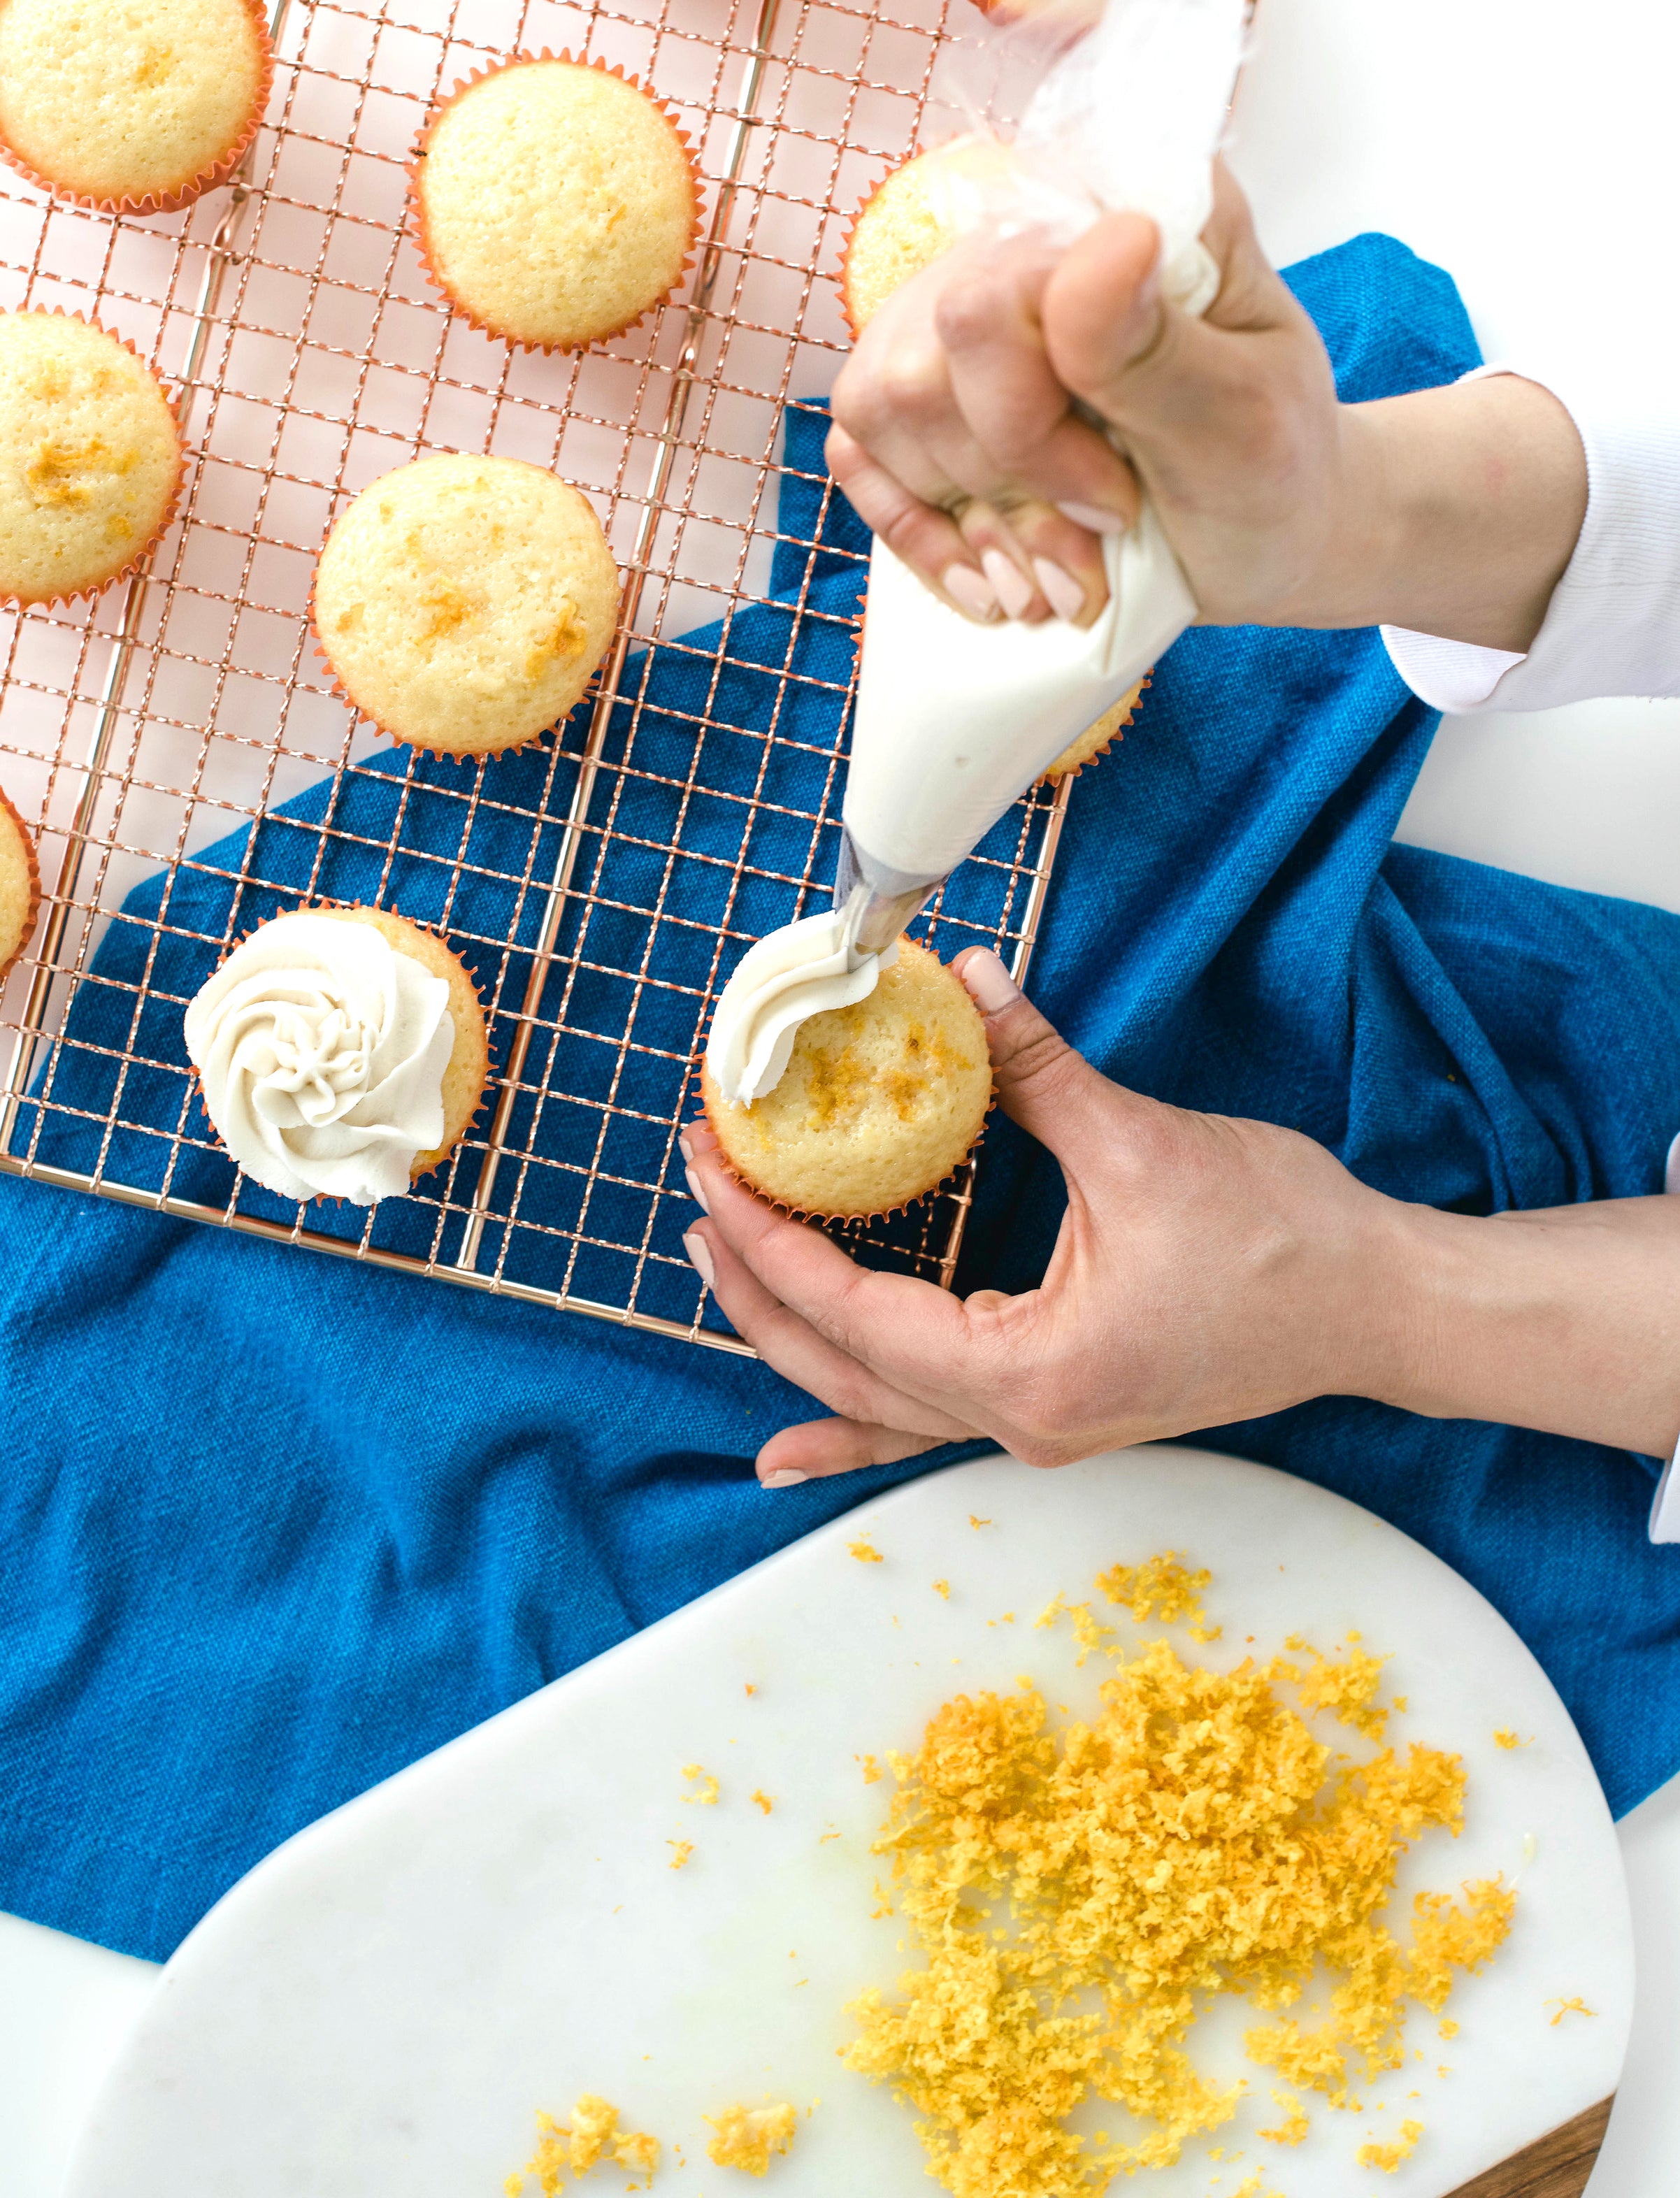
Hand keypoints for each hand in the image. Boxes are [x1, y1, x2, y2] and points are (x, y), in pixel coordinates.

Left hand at [678, 948, 1418, 1481]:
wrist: (1378, 1306)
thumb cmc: (1282, 1243)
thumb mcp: (1142, 1148)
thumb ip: (1037, 1070)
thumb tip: (970, 984)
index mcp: (1029, 1374)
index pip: (853, 1315)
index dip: (769, 1242)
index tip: (712, 1172)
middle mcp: (1022, 1421)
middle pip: (844, 1370)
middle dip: (756, 1286)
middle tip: (695, 1203)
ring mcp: (1041, 1423)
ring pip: (878, 1400)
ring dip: (793, 1341)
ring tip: (720, 1278)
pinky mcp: (1061, 1403)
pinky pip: (928, 1419)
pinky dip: (853, 1424)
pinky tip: (792, 1449)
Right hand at [829, 163, 1587, 651]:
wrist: (1258, 535)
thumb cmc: (1267, 472)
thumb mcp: (1243, 422)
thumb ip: (1158, 346)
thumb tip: (1107, 240)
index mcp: (1123, 210)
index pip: (994, 293)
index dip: (1031, 425)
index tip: (1116, 497)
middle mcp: (1025, 238)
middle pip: (923, 366)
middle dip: (1007, 487)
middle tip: (1095, 540)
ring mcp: (961, 311)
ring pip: (879, 409)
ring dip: (970, 520)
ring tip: (1056, 571)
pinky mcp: (927, 389)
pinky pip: (857, 451)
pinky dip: (918, 534)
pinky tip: (988, 576)